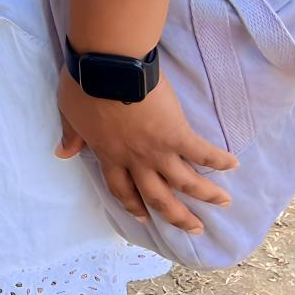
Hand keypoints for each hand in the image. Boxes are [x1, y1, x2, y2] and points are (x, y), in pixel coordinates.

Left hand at [56, 69, 235, 234]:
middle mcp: (135, 160)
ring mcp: (158, 149)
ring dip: (206, 195)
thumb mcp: (69, 113)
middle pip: (158, 197)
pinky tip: (233, 164)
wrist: (107, 64)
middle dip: (177, 216)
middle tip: (194, 229)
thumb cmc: (84, 84)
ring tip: (224, 203)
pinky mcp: (177, 133)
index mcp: (109, 154)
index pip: (121, 188)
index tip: (143, 216)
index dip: (132, 204)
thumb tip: (61, 154)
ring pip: (185, 182)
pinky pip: (202, 153)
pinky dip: (218, 160)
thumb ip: (71, 135)